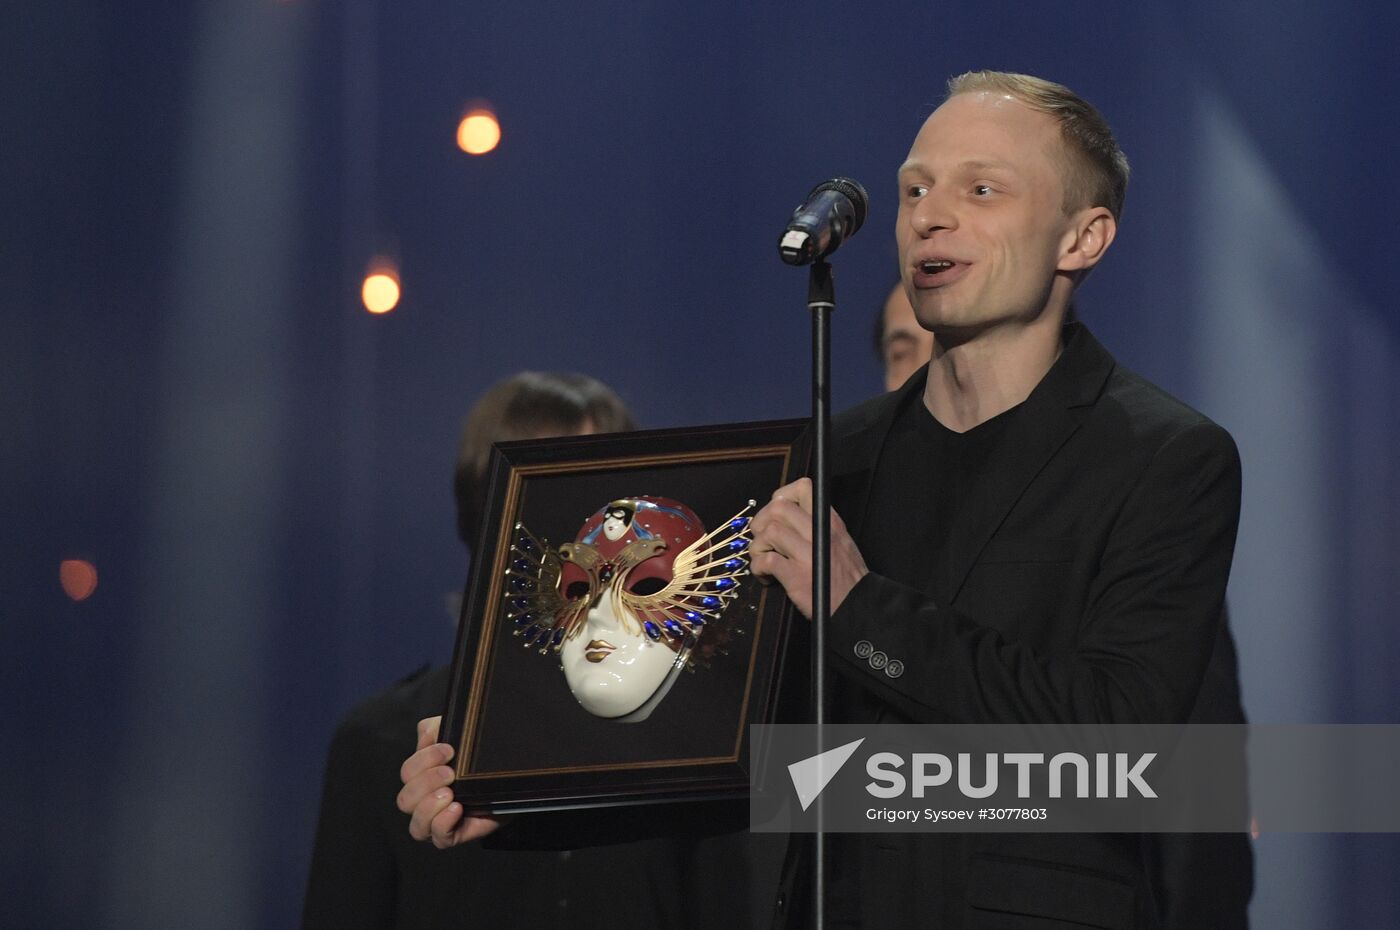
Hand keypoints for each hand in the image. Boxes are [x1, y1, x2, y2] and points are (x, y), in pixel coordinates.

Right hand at [396, 716, 501, 847]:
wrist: (515, 775)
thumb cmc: (483, 757)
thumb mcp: (460, 734)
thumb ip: (436, 729)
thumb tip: (424, 738)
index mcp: (424, 776)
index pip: (407, 773)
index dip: (423, 760)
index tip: (449, 750)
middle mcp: (426, 801)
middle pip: (405, 800)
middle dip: (425, 783)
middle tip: (450, 773)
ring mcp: (440, 821)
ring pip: (417, 826)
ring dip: (429, 807)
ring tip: (450, 793)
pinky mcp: (458, 834)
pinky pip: (440, 839)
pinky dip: (442, 824)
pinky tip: (456, 809)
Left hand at [749, 477, 867, 617]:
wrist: (857, 605)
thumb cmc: (847, 577)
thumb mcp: (840, 540)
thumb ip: (818, 525)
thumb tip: (789, 517)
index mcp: (829, 521)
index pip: (803, 488)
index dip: (781, 496)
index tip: (775, 514)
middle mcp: (818, 532)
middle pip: (778, 507)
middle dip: (761, 521)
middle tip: (762, 538)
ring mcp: (807, 553)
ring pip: (769, 531)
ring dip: (758, 546)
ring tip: (763, 559)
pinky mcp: (795, 575)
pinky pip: (766, 560)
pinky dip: (758, 567)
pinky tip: (765, 576)